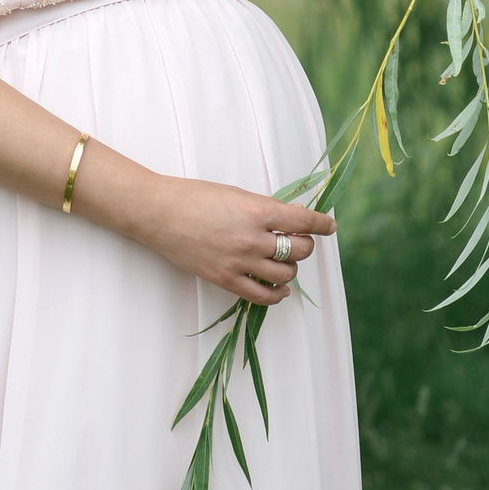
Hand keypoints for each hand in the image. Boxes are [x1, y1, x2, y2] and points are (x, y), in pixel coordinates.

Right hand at [128, 174, 334, 305]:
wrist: (159, 213)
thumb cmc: (196, 197)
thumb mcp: (236, 194)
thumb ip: (266, 208)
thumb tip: (295, 218)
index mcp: (257, 210)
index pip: (303, 221)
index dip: (322, 224)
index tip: (329, 226)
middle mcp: (252, 238)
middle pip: (299, 250)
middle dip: (305, 245)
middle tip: (298, 241)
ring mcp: (239, 261)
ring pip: (286, 274)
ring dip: (292, 268)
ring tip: (285, 261)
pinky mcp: (225, 279)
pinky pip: (263, 296)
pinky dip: (277, 294)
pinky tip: (279, 288)